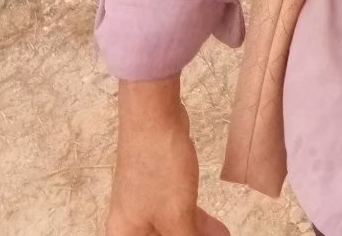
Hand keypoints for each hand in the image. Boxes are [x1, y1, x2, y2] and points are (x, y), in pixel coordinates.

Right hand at [107, 79, 230, 235]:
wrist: (152, 116)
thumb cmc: (160, 169)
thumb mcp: (176, 216)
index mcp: (126, 235)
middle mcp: (130, 223)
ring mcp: (144, 202)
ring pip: (171, 229)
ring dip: (196, 235)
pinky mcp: (157, 184)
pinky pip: (176, 212)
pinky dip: (194, 220)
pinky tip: (215, 227)